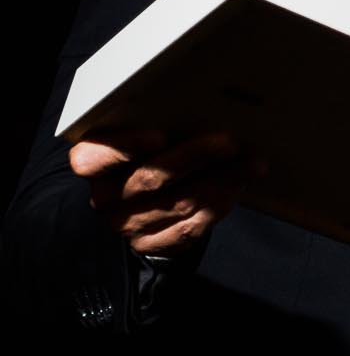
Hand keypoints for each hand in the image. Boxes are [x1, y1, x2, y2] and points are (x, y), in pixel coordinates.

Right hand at [70, 130, 259, 256]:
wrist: (143, 205)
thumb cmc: (149, 156)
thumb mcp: (142, 137)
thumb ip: (159, 127)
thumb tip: (206, 111)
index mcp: (92, 164)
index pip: (95, 158)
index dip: (126, 147)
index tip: (158, 136)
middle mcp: (105, 197)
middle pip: (150, 179)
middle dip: (195, 157)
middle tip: (229, 142)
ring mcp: (127, 224)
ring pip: (178, 203)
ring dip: (221, 181)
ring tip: (251, 163)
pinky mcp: (152, 244)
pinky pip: (191, 226)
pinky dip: (220, 203)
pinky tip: (239, 185)